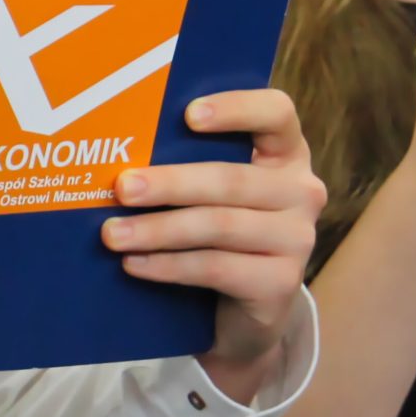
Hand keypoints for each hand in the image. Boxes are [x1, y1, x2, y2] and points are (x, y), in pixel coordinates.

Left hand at [103, 89, 324, 391]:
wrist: (250, 307)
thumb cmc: (222, 231)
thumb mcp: (217, 192)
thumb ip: (192, 164)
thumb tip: (123, 153)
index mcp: (287, 153)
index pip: (276, 114)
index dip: (236, 109)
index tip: (188, 115)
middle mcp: (302, 191)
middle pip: (231, 179)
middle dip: (170, 183)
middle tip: (122, 188)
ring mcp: (298, 238)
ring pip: (219, 226)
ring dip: (158, 229)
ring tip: (113, 234)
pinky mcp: (281, 282)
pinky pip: (215, 268)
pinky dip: (168, 265)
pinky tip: (134, 264)